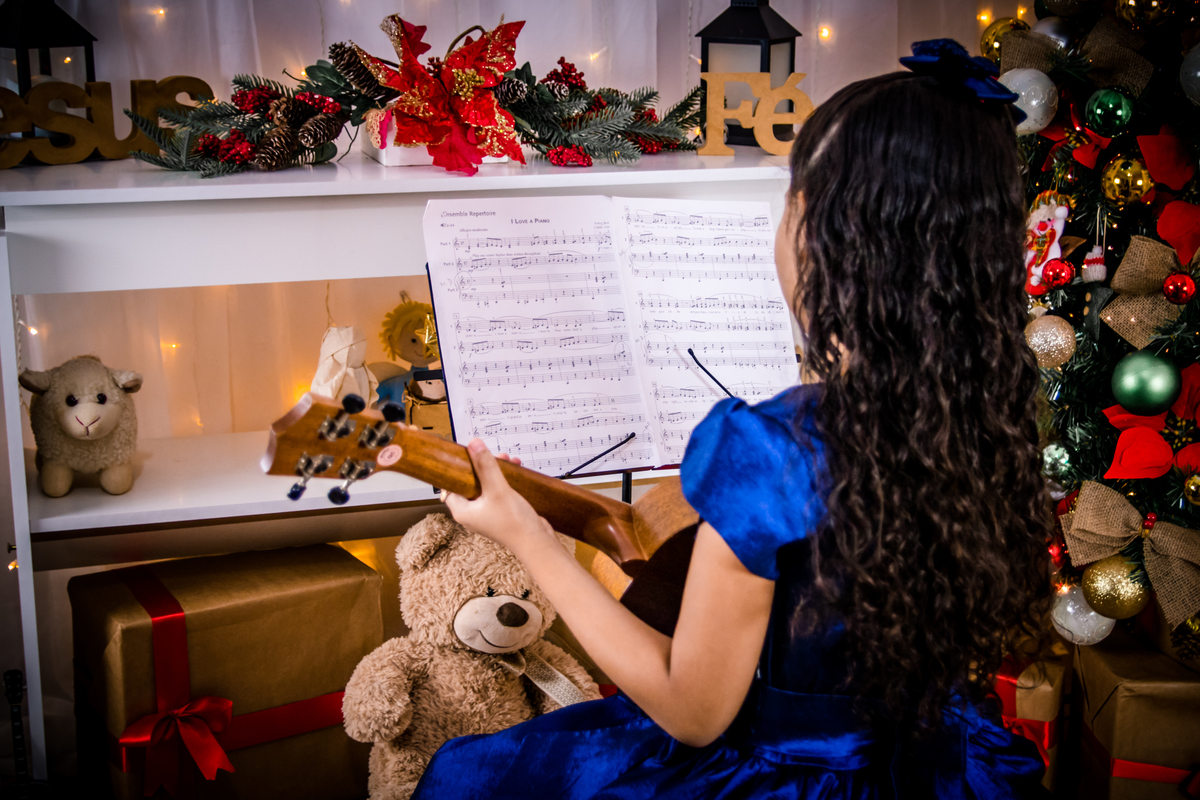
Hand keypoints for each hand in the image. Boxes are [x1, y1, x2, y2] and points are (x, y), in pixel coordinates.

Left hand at [442, 439, 554, 553]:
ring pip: (486, 484)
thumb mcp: (497, 489)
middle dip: (482, 465)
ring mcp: (487, 512)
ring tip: (508, 460)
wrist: (536, 542)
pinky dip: (504, 479)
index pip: (450, 486)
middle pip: (470, 481)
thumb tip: (474, 444)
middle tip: (492, 455)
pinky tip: (515, 469)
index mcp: (463, 510)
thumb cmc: (514, 523)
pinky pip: (498, 490)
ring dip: (496, 470)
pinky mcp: (500, 511)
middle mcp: (472, 512)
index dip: (457, 469)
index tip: (465, 455)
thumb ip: (485, 466)